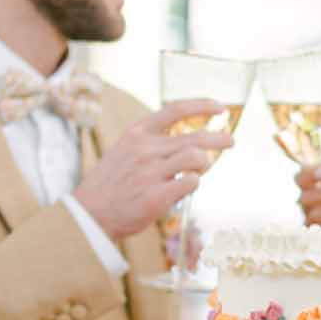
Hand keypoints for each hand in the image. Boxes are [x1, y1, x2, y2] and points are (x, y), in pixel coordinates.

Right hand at [75, 100, 232, 242]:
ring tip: (199, 171)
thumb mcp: (124, 151)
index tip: (220, 108)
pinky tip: (184, 189)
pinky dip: (193, 184)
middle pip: (194, 137)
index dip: (202, 106)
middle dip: (218, 138)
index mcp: (137, 133)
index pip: (175, 110)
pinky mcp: (158, 196)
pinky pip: (191, 183)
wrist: (89, 213)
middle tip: (231, 141)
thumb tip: (187, 143)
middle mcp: (145, 149)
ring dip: (204, 165)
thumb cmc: (111, 184)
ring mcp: (151, 172)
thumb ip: (152, 143)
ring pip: (196, 158)